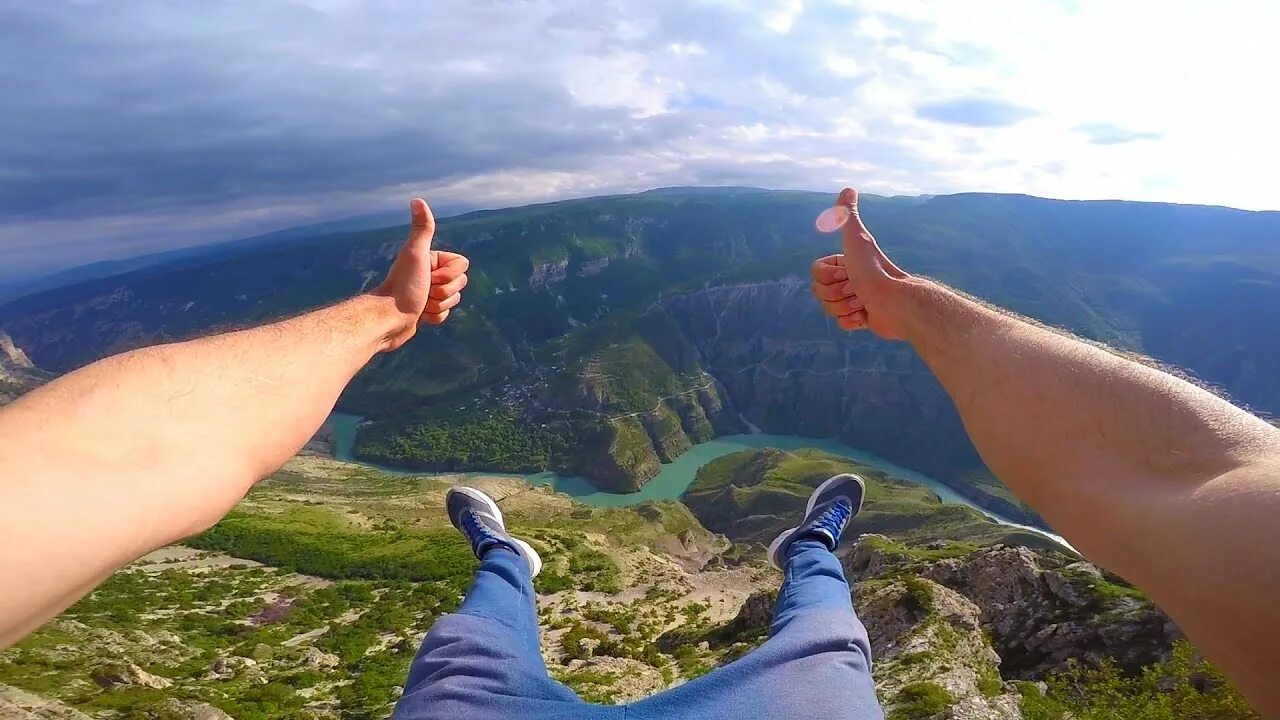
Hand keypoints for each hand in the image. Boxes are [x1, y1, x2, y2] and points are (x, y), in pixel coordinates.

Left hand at [372, 198, 469, 350]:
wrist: (389, 317)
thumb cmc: (403, 285)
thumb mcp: (415, 253)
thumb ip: (422, 228)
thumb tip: (417, 200)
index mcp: (431, 258)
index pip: (462, 265)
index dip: (450, 274)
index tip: (430, 276)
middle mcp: (430, 273)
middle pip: (460, 283)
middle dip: (445, 291)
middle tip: (425, 291)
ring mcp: (428, 292)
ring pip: (454, 299)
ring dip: (439, 305)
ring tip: (420, 304)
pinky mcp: (426, 310)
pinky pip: (445, 314)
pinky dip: (435, 317)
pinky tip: (420, 315)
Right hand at [810, 187, 910, 338]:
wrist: (894, 303)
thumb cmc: (874, 270)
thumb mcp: (857, 239)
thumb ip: (847, 216)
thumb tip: (848, 189)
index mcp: (846, 262)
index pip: (816, 273)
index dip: (827, 277)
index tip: (847, 273)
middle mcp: (850, 278)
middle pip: (820, 293)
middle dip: (836, 294)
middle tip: (856, 289)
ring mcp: (855, 299)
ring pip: (829, 309)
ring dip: (845, 307)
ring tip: (864, 302)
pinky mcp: (862, 319)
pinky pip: (842, 324)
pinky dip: (853, 321)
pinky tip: (866, 315)